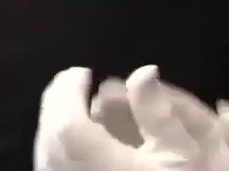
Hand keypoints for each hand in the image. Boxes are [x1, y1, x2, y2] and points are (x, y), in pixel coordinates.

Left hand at [34, 66, 228, 170]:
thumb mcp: (182, 157)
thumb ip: (158, 111)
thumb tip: (142, 73)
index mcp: (90, 156)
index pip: (64, 115)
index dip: (69, 88)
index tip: (83, 72)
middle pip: (49, 134)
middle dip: (59, 103)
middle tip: (75, 85)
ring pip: (46, 156)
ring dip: (57, 129)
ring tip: (78, 113)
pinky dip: (59, 154)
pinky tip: (80, 151)